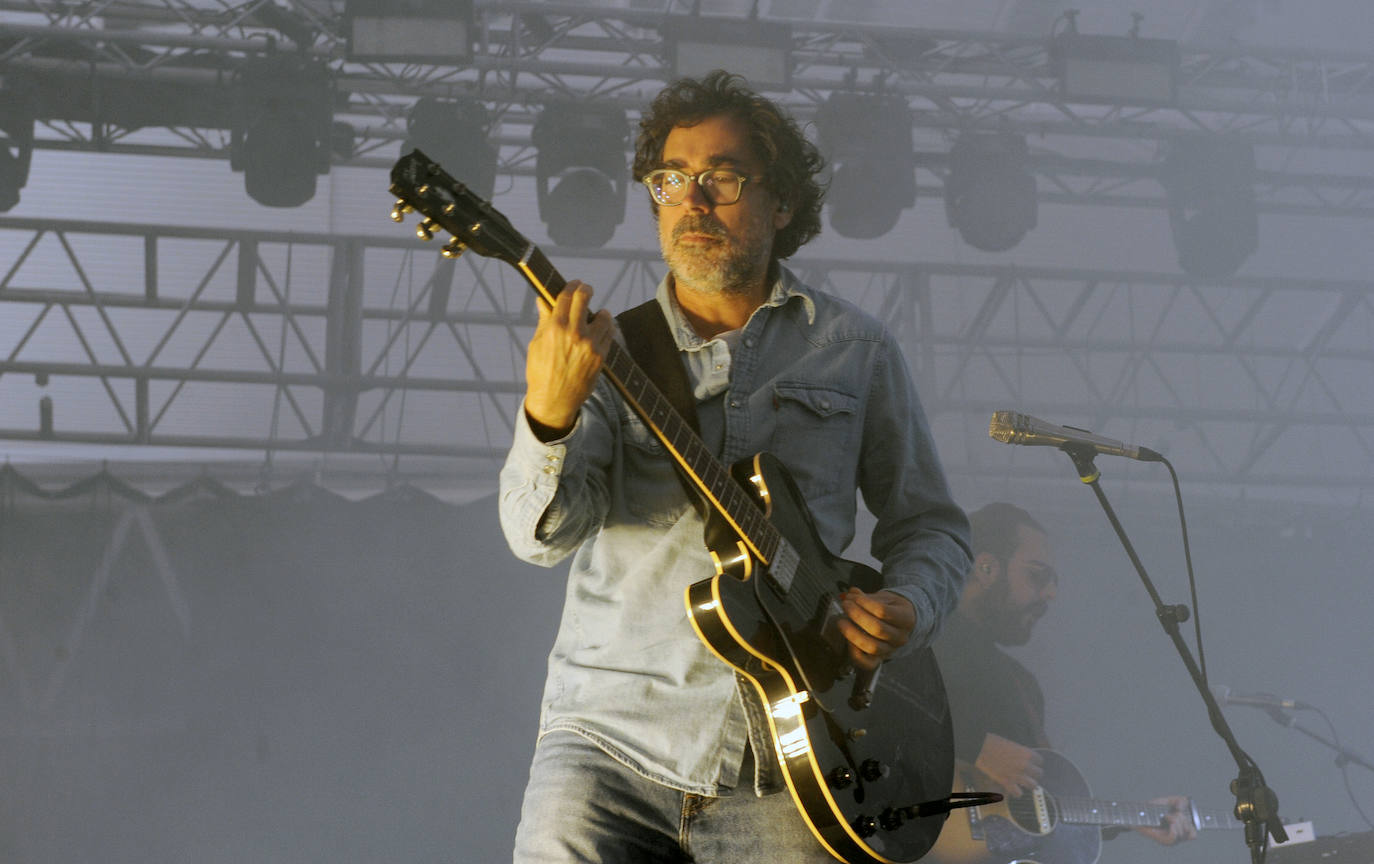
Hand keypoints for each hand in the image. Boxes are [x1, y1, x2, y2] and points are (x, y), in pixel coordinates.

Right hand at [524, 281, 614, 437]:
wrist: (554, 400)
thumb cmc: (541, 372)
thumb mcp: (537, 345)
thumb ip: (544, 320)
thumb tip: (542, 300)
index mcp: (554, 328)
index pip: (566, 296)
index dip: (572, 285)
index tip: (575, 283)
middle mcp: (574, 334)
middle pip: (584, 298)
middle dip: (586, 289)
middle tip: (586, 289)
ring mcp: (590, 345)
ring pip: (604, 316)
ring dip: (601, 312)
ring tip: (599, 314)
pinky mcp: (601, 357)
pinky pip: (610, 334)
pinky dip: (608, 329)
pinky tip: (603, 329)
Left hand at [836, 588, 915, 670]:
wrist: (900, 624)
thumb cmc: (891, 609)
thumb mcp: (885, 598)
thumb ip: (867, 597)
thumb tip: (852, 594)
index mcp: (906, 619)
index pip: (883, 612)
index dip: (864, 603)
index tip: (852, 597)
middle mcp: (901, 637)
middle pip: (877, 629)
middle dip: (856, 615)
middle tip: (846, 605)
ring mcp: (891, 650)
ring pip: (871, 646)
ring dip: (852, 633)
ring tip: (841, 621)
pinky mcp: (879, 660)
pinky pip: (865, 663)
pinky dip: (854, 652)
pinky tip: (847, 638)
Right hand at [973, 734, 1042, 797]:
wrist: (980, 747)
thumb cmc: (993, 742)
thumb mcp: (1011, 744)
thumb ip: (1020, 753)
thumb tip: (1022, 759)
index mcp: (1027, 753)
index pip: (1040, 761)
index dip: (1035, 762)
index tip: (1030, 764)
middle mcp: (1025, 765)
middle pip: (1039, 774)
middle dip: (1033, 774)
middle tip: (1027, 774)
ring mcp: (1017, 775)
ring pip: (1033, 785)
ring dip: (1028, 784)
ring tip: (1023, 783)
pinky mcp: (1007, 782)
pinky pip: (1018, 793)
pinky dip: (1016, 793)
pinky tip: (1013, 789)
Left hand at [1134, 795, 1196, 845]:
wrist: (1137, 813)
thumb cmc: (1151, 809)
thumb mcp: (1167, 802)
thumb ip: (1179, 800)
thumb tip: (1186, 801)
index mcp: (1179, 831)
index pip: (1193, 833)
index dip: (1191, 823)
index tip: (1180, 812)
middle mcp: (1176, 838)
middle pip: (1191, 832)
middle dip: (1183, 819)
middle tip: (1170, 813)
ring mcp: (1171, 840)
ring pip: (1183, 833)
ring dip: (1176, 820)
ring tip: (1166, 815)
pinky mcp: (1163, 841)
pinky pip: (1174, 836)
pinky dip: (1173, 826)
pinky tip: (1166, 819)